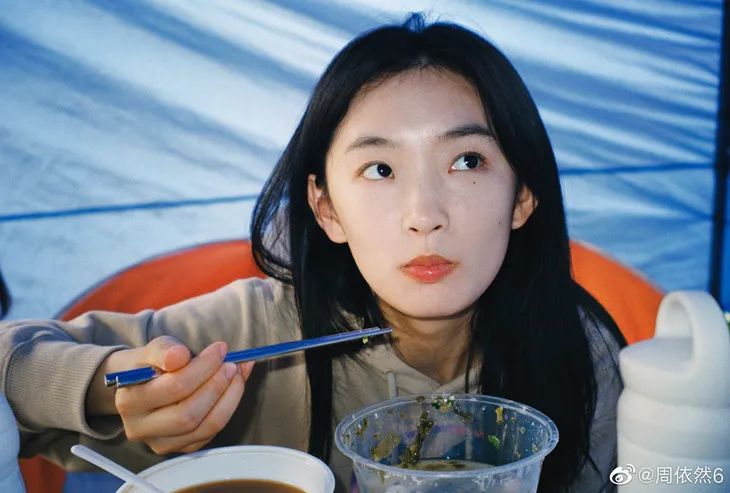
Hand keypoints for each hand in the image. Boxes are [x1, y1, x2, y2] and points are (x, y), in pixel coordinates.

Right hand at [99, 336, 253, 453]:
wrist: (142, 386)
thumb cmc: (151, 364)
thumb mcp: (153, 350)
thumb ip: (164, 350)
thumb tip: (180, 355)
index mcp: (129, 401)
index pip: (173, 388)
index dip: (202, 368)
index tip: (220, 349)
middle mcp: (140, 429)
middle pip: (188, 414)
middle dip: (217, 386)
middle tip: (232, 364)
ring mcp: (161, 443)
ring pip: (205, 426)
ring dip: (229, 398)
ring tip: (237, 374)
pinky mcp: (182, 448)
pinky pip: (211, 432)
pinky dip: (229, 408)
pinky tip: (235, 387)